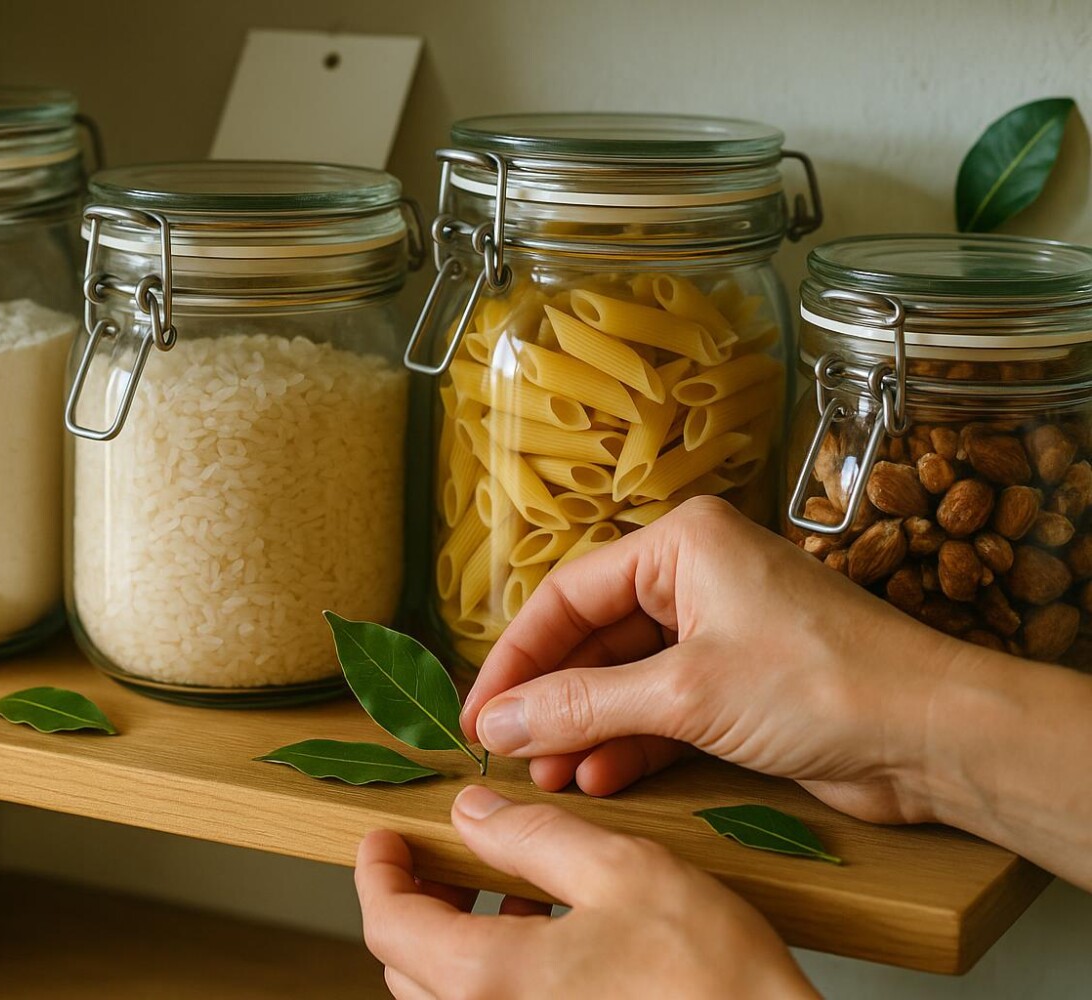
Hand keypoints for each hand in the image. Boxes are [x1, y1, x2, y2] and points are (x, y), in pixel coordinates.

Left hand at [355, 785, 817, 999]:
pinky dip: (500, 972)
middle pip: (408, 966)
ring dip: (460, 939)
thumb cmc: (712, 980)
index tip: (385, 839)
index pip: (389, 925)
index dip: (379, 873)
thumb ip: (533, 838)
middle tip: (448, 858)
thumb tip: (471, 814)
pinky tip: (552, 937)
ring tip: (511, 890)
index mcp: (489, 980)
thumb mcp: (622, 873)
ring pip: (450, 995)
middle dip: (419, 904)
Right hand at [461, 496, 969, 824]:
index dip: (516, 657)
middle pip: (591, 640)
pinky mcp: (737, 687)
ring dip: (584, 730)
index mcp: (682, 545)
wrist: (933, 736)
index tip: (478, 711)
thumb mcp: (685, 692)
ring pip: (623, 680)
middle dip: (551, 701)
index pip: (568, 595)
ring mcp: (719, 635)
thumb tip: (498, 722)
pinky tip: (598, 779)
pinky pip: (659, 711)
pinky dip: (628, 744)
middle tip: (508, 752)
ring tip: (551, 776)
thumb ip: (581, 706)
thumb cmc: (824, 681)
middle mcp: (696, 579)